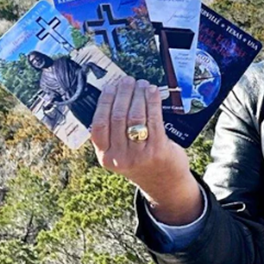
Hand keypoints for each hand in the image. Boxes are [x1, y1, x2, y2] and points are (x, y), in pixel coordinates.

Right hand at [91, 77, 201, 224]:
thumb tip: (116, 94)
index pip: (98, 125)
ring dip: (138, 95)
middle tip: (128, 81)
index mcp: (105, 156)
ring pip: (135, 116)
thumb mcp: (121, 151)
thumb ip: (115, 131)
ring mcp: (139, 155)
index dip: (104, 102)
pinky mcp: (157, 150)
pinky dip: (152, 102)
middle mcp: (119, 157)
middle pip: (117, 117)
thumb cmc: (141, 159)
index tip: (110, 86)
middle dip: (123, 94)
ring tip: (141, 84)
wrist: (164, 183)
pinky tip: (153, 91)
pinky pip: (154, 120)